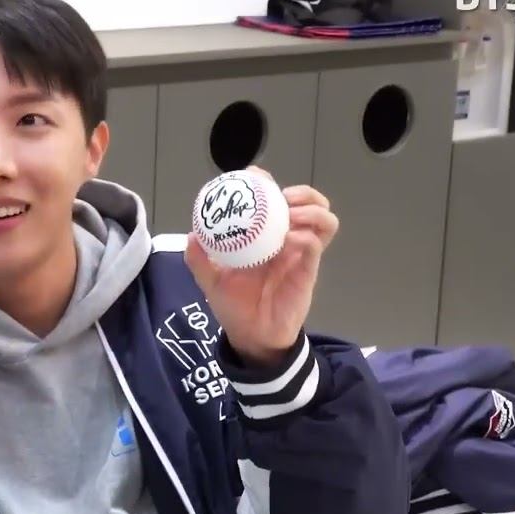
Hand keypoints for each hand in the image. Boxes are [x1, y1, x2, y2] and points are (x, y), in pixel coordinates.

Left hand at [185, 166, 338, 368]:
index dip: (266, 182)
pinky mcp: (308, 270)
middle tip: (283, 196)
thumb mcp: (211, 281)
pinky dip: (308, 236)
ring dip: (312, 210)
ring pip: (322, 219)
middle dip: (302, 192)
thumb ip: (200, 260)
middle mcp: (285, 238)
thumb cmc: (234, 306)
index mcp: (263, 235)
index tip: (254, 176)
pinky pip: (315, 245)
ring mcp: (300, 253)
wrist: (251, 337)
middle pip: (307, 202)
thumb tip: (192, 236)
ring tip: (293, 214)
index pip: (272, 199)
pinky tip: (291, 239)